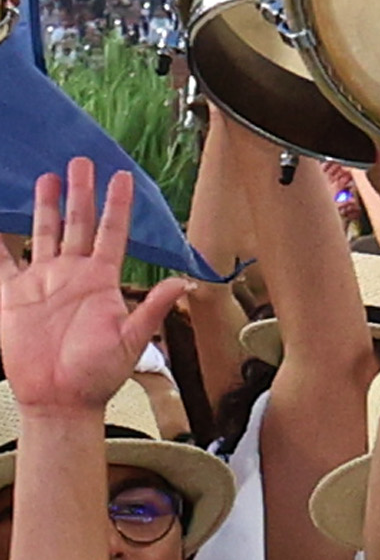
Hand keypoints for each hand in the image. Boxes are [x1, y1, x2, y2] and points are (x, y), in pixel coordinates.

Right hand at [0, 161, 141, 418]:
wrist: (59, 399)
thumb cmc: (98, 375)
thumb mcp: (130, 342)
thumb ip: (151, 310)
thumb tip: (183, 283)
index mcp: (101, 281)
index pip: (110, 233)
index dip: (116, 206)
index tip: (122, 176)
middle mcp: (72, 275)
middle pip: (77, 224)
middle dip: (80, 192)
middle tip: (81, 160)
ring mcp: (43, 281)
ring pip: (44, 233)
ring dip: (46, 207)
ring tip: (47, 177)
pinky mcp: (14, 295)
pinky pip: (3, 260)